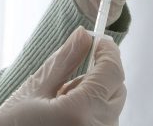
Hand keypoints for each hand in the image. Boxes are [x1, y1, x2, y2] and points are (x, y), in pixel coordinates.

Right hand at [0, 27, 125, 125]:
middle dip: (99, 76)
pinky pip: (103, 122)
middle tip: (67, 77)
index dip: (108, 52)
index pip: (112, 72)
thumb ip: (64, 61)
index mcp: (79, 112)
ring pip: (110, 106)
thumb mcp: (34, 89)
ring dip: (93, 96)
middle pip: (118, 89)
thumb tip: (83, 35)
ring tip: (59, 103)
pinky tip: (65, 116)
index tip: (99, 41)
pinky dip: (90, 112)